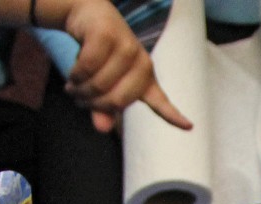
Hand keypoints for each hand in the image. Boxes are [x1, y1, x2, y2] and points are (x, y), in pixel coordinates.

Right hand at [59, 0, 190, 132]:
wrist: (89, 17)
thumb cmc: (100, 56)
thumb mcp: (103, 84)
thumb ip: (104, 108)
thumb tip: (102, 129)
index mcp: (146, 80)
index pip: (161, 102)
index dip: (173, 116)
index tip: (189, 127)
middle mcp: (142, 64)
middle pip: (117, 100)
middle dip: (93, 104)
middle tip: (80, 100)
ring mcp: (126, 48)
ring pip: (100, 83)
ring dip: (80, 90)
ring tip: (72, 88)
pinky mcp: (107, 35)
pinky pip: (87, 66)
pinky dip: (75, 75)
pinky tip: (72, 76)